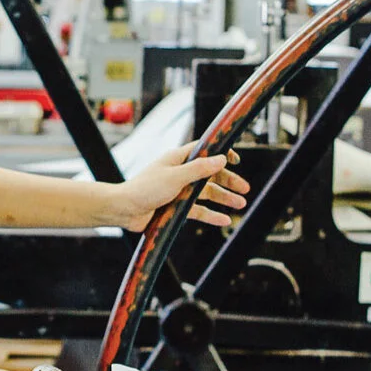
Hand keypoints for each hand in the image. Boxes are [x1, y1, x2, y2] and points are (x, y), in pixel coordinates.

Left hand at [103, 143, 249, 232]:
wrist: (124, 210)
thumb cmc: (145, 188)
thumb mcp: (175, 177)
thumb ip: (199, 169)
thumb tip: (221, 159)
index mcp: (178, 159)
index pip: (204, 150)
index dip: (221, 153)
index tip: (236, 159)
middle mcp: (179, 173)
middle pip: (209, 174)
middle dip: (228, 180)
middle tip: (246, 189)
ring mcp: (178, 190)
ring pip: (206, 193)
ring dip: (223, 198)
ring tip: (241, 204)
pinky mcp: (175, 207)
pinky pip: (197, 210)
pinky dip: (211, 214)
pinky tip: (224, 220)